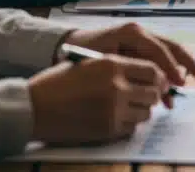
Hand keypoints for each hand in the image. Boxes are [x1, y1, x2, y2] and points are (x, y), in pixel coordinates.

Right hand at [28, 55, 170, 144]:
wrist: (34, 107)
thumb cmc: (58, 83)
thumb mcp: (89, 64)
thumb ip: (117, 67)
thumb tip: (146, 74)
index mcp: (112, 64)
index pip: (152, 70)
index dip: (160, 77)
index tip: (160, 81)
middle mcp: (117, 86)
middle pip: (153, 92)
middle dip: (153, 94)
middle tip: (148, 95)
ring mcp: (114, 110)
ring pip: (145, 112)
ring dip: (141, 109)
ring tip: (129, 106)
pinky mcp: (108, 129)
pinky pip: (132, 127)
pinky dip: (129, 123)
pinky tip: (116, 117)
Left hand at [62, 23, 194, 88]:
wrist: (67, 44)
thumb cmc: (82, 53)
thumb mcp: (103, 62)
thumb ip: (129, 71)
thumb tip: (153, 86)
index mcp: (133, 33)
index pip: (159, 50)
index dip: (171, 68)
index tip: (179, 84)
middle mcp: (141, 32)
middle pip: (172, 46)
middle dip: (187, 62)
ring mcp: (142, 38)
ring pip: (169, 51)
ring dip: (180, 68)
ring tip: (188, 85)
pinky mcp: (140, 46)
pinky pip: (160, 57)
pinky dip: (168, 70)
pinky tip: (171, 86)